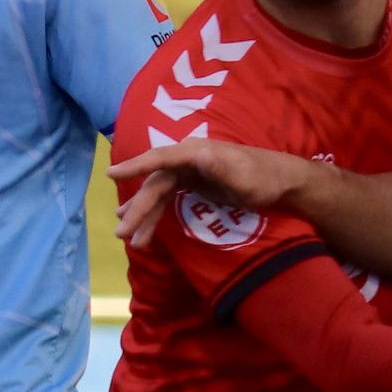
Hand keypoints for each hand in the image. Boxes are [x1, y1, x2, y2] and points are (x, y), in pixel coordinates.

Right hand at [105, 134, 309, 248]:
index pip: (159, 158)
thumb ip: (219, 166)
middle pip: (155, 184)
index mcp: (195, 152)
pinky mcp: (193, 184)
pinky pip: (167, 200)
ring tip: (129, 239)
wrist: (281, 183)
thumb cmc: (263, 179)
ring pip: (158, 194)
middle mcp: (188, 159)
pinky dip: (156, 215)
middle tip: (122, 233)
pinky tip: (145, 230)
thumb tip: (197, 154)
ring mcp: (189, 172)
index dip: (134, 166)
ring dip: (144, 216)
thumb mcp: (244, 176)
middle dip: (138, 209)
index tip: (110, 174)